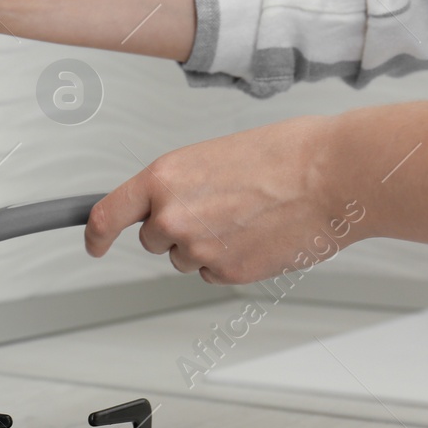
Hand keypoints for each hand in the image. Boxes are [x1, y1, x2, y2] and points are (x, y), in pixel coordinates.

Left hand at [85, 116, 361, 283]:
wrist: (333, 176)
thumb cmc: (286, 155)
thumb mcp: (213, 155)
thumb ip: (180, 183)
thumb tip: (168, 205)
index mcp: (165, 177)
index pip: (107, 214)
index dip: (96, 234)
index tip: (95, 243)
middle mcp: (173, 216)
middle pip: (153, 240)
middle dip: (177, 230)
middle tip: (219, 208)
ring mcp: (199, 249)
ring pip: (185, 258)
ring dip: (207, 244)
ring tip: (247, 217)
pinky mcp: (227, 273)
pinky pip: (214, 272)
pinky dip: (232, 260)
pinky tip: (259, 235)